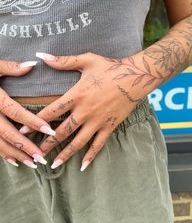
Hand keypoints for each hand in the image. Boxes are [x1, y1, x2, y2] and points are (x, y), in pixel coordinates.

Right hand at [0, 60, 55, 167]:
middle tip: (42, 158)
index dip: (33, 122)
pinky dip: (2, 154)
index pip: (16, 112)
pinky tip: (14, 161)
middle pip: (8, 133)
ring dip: (15, 155)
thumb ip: (10, 67)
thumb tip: (33, 64)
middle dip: (25, 147)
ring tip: (32, 163)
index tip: (50, 131)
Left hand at [21, 52, 143, 170]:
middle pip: (62, 131)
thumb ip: (64, 61)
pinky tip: (83, 166)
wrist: (136, 77)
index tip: (23, 131)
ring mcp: (98, 121)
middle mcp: (85, 111)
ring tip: (54, 165)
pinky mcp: (109, 126)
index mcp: (77, 95)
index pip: (51, 112)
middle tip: (35, 154)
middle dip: (46, 144)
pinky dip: (90, 156)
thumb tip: (42, 56)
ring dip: (65, 154)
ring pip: (78, 142)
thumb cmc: (111, 67)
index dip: (35, 122)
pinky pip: (98, 144)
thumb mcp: (87, 60)